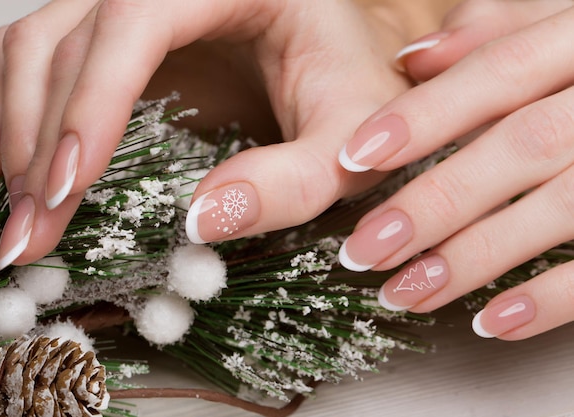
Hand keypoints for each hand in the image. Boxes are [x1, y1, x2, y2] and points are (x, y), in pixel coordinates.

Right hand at [0, 0, 455, 268]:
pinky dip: (14, 109)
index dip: (93, 101)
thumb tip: (202, 221)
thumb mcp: (347, 139)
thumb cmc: (354, 96)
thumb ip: (293, 180)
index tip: (71, 187)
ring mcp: (137, 8)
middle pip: (69, 38)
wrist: (346, 76)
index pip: (136, 18)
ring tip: (19, 208)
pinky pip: (39, 55)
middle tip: (33, 232)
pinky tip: (15, 164)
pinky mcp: (121, 40)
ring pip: (36, 44)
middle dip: (43, 142)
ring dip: (16, 127)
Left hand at [337, 0, 573, 339]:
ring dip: (472, 259)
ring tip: (405, 292)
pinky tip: (490, 321)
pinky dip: (549, 300)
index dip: (424, 115)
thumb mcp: (562, 27)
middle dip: (433, 203)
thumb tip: (413, 60)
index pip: (498, 70)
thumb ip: (493, 34)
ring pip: (558, 209)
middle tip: (366, 248)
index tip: (356, 156)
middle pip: (520, 146)